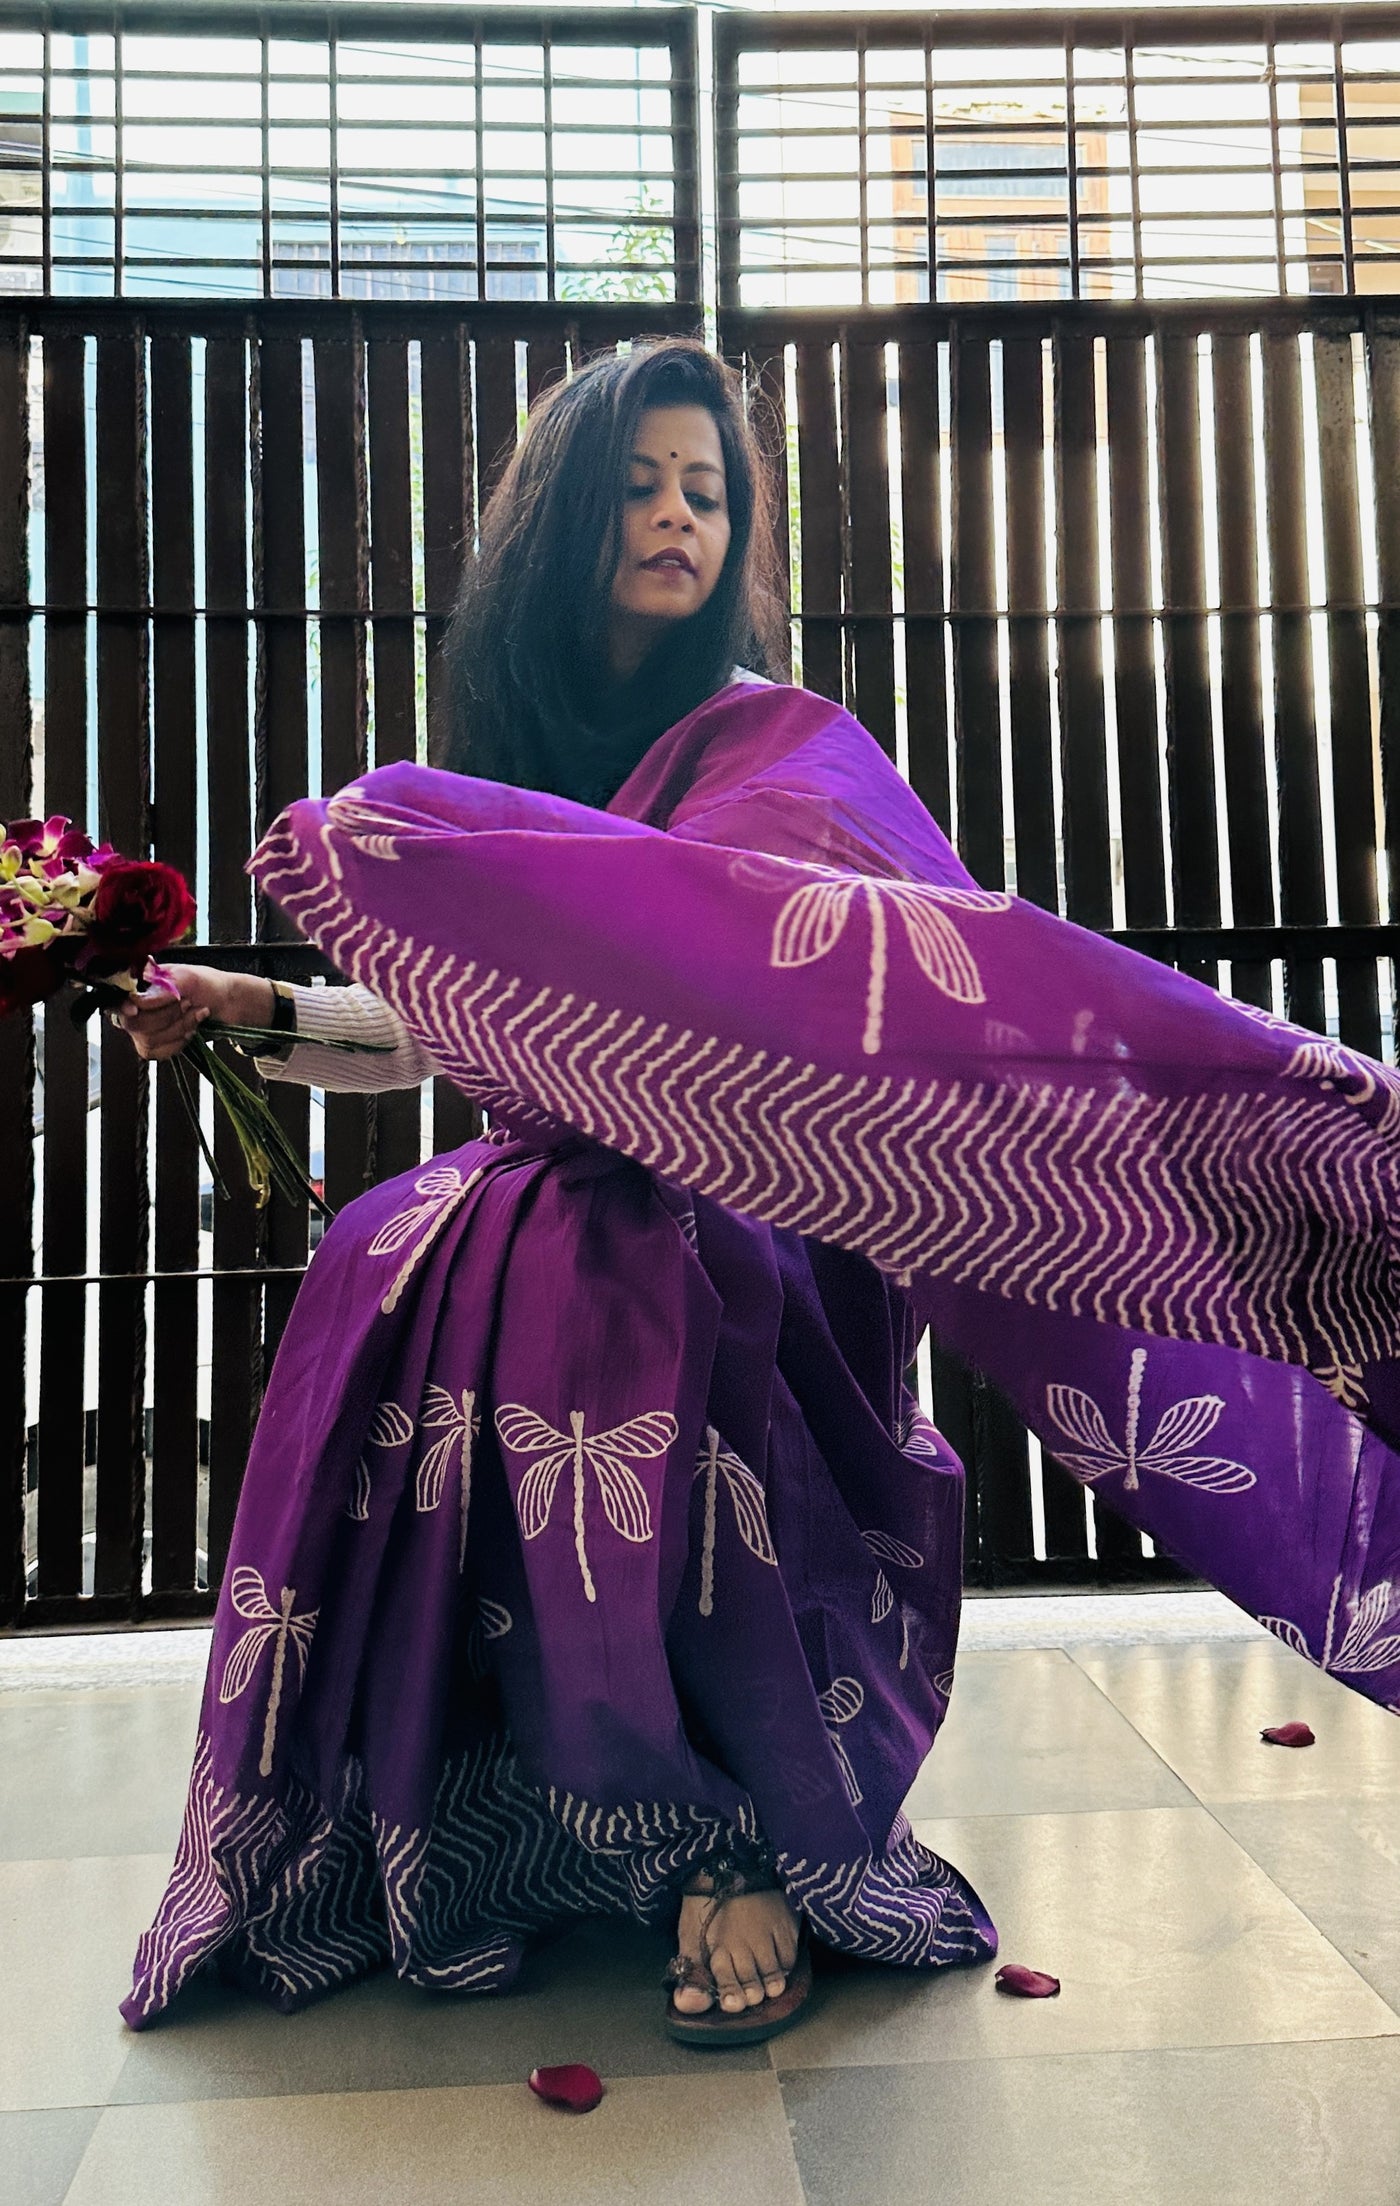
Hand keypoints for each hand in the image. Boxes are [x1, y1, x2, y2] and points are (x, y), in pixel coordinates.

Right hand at [114, 964, 270, 1062]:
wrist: (227, 1003)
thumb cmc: (206, 984)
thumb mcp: (185, 978)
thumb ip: (160, 989)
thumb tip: (137, 1002)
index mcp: (139, 985)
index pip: (117, 1000)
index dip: (122, 1007)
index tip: (134, 1010)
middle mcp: (135, 1007)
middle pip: (134, 1023)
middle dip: (167, 1016)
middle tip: (188, 1003)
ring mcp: (143, 1029)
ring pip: (148, 1040)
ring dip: (178, 1028)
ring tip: (196, 1014)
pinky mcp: (154, 1045)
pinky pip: (157, 1052)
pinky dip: (178, 1042)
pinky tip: (190, 1031)